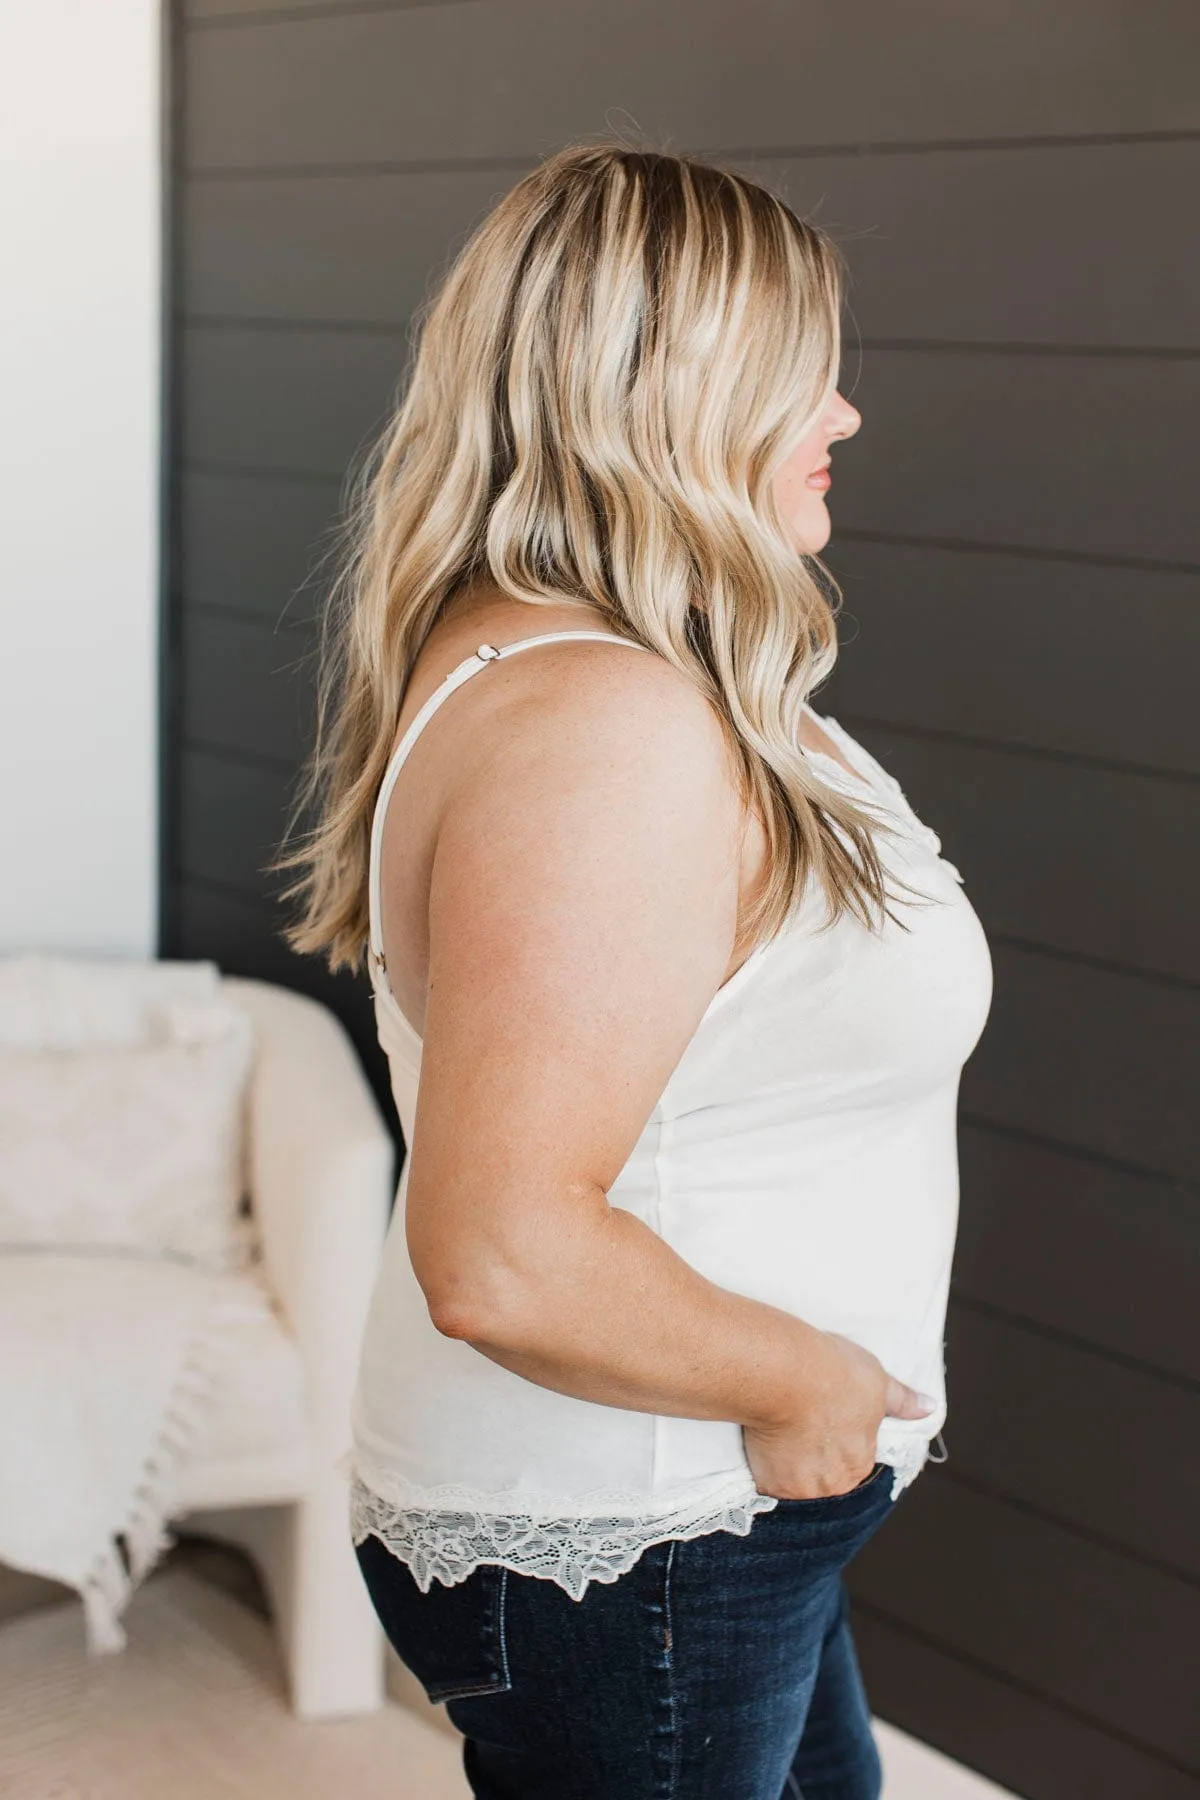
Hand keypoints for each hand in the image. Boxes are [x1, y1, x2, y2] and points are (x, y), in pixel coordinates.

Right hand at [742, 1331, 936, 1499]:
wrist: (787, 1373)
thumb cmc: (834, 1372)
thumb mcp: (877, 1380)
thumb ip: (902, 1401)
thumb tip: (930, 1408)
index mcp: (861, 1461)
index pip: (853, 1462)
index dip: (838, 1442)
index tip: (825, 1424)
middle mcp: (835, 1483)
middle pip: (826, 1479)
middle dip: (815, 1461)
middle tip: (800, 1429)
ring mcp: (802, 1487)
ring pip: (796, 1484)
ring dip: (790, 1467)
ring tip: (779, 1434)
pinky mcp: (770, 1484)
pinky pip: (768, 1483)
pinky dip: (765, 1468)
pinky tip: (762, 1444)